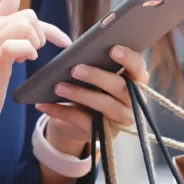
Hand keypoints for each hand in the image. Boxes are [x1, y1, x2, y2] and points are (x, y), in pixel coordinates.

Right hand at [0, 0, 70, 169]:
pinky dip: (28, 50)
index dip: (43, 27)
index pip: (18, 11)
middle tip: (31, 57)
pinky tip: (25, 61)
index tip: (59, 41)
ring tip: (26, 60)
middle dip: (40, 35)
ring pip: (24, 25)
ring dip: (35, 43)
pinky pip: (17, 45)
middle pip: (26, 16)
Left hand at [35, 45, 149, 155]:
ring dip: (80, 95)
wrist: (80, 118)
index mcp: (135, 79)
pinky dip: (62, 112)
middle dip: (97, 77)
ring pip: (105, 106)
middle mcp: (133, 100)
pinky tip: (45, 105)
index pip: (138, 67)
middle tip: (75, 69)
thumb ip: (94, 62)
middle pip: (121, 87)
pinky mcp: (105, 133)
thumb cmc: (90, 86)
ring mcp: (121, 120)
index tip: (112, 49)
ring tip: (58, 87)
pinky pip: (84, 122)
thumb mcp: (94, 73)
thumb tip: (77, 53)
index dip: (128, 58)